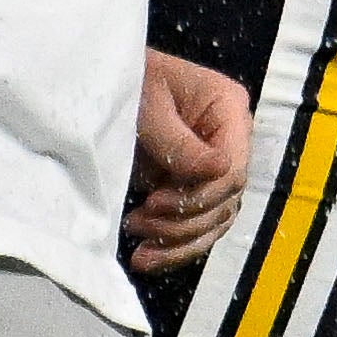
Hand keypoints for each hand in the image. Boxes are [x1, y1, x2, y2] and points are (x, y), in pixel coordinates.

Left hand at [125, 49, 251, 272]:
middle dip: (182, 221)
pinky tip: (146, 257)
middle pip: (224, 200)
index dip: (200, 193)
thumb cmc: (128, 79)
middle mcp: (230, 142)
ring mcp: (213, 168)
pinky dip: (173, 247)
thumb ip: (178, 141)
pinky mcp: (193, 188)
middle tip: (140, 220)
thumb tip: (217, 171)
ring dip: (176, 241)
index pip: (232, 168)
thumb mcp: (149, 104)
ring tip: (139, 245)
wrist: (104, 82)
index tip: (156, 200)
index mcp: (228, 109)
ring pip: (213, 222)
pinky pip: (196, 227)